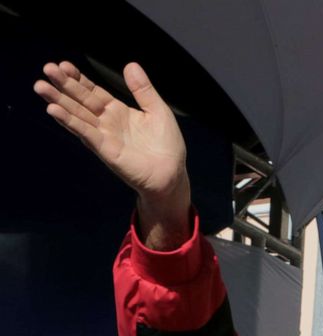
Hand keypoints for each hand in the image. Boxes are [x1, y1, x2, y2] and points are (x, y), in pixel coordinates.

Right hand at [34, 61, 191, 248]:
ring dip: (59, 102)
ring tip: (40, 87)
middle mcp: (107, 122)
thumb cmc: (167, 145)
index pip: (93, 91)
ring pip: (77, 115)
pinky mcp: (105, 150)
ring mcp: (104, 136)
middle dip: (63, 85)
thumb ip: (143, 90)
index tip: (63, 65)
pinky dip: (71, 122)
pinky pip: (86, 133)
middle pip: (81, 100)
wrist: (172, 174)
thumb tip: (131, 64)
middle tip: (46, 69)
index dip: (78, 79)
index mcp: (118, 111)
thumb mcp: (158, 110)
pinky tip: (54, 110)